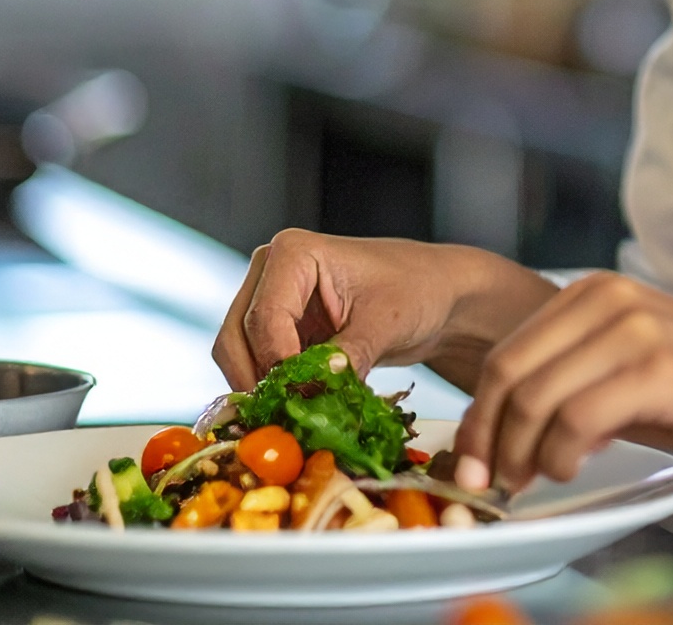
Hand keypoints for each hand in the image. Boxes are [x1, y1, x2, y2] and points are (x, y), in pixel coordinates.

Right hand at [212, 230, 556, 391]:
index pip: (263, 319)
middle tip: (290, 420)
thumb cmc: (419, 290)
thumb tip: (313, 390)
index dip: (279, 366)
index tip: (305, 399)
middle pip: (236, 339)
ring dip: (265, 391)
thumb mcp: (387, 322)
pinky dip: (275, 391)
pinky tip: (303, 411)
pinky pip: (257, 366)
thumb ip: (349, 355)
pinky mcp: (278, 330)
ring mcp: (268, 300)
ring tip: (300, 418)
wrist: (436, 295)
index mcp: (293, 252)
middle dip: (261, 383)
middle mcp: (269, 271)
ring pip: (239, 357)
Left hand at [457, 272, 672, 490]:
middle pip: (509, 374)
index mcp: (591, 291)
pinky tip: (572, 469)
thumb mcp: (625, 365)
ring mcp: (633, 330)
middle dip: (489, 440)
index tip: (473, 461)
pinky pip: (577, 420)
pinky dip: (561, 456)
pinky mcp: (657, 367)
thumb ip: (567, 380)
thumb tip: (501, 435)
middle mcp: (607, 298)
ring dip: (523, 454)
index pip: (505, 354)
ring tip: (536, 480)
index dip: (478, 416)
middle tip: (492, 482)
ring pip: (536, 399)